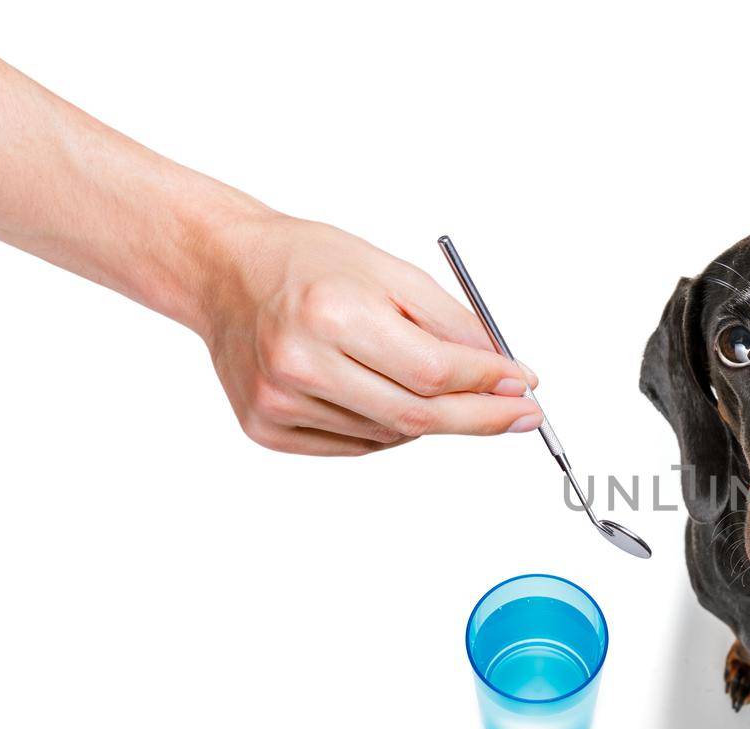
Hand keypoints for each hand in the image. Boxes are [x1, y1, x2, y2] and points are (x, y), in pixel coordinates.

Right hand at [200, 215, 540, 454]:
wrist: (224, 271)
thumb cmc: (310, 263)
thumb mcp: (392, 272)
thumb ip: (453, 325)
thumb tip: (506, 375)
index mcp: (331, 314)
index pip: (433, 371)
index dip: (488, 385)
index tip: (525, 387)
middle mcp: (299, 363)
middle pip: (417, 416)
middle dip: (480, 417)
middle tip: (521, 414)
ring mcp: (278, 402)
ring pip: (390, 434)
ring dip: (428, 417)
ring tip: (419, 377)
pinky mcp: (265, 428)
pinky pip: (357, 445)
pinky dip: (388, 428)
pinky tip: (377, 390)